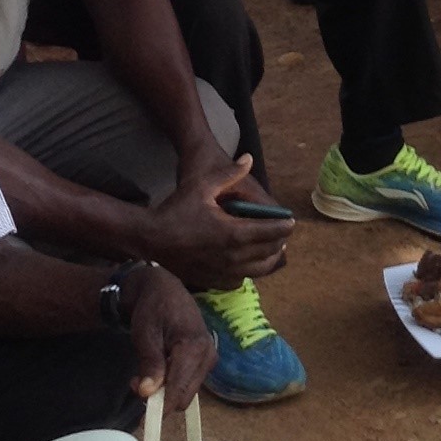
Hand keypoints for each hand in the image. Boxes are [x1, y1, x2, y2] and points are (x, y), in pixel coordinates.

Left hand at [123, 266, 216, 412]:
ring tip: (143, 374)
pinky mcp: (205, 361)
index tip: (143, 419)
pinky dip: (171, 384)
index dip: (161, 408)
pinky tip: (157, 371)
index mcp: (194, 347)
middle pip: (184, 395)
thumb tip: (147, 393)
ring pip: (186, 392)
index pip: (179, 390)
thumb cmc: (152, 309)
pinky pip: (188, 383)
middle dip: (161, 398)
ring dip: (165, 391)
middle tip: (135, 384)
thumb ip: (149, 364)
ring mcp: (209, 359)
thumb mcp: (145, 334)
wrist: (164, 290)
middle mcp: (207, 355)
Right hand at [143, 158, 292, 290]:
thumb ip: (229, 174)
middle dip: (280, 243)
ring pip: (257, 270)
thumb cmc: (176, 209)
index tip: (291, 222)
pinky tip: (248, 262)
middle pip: (268, 253)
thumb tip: (248, 158)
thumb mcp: (202, 186)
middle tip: (283, 234)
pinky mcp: (212, 281)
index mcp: (233, 233)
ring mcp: (222, 272)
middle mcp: (231, 256)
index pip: (269, 232)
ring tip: (273, 249)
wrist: (150, 237)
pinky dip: (249, 271)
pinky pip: (239, 280)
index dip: (283, 227)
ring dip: (269, 260)